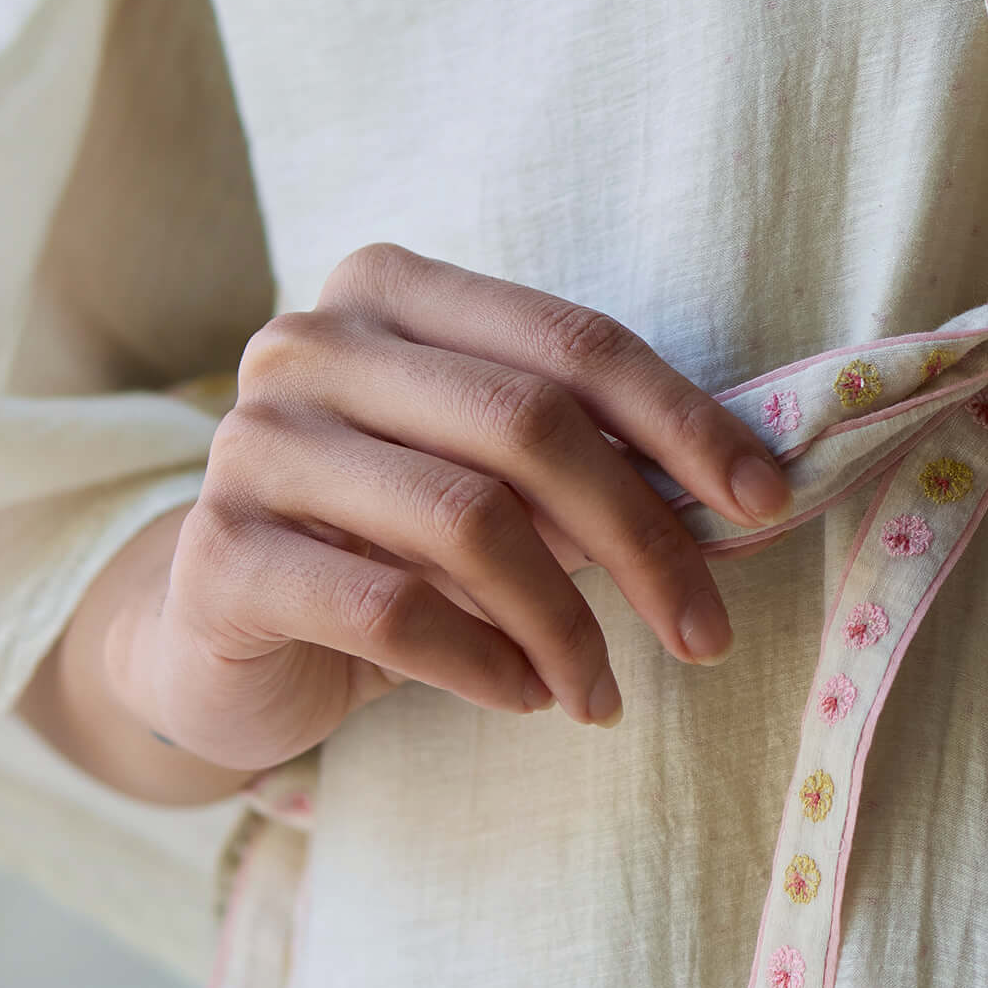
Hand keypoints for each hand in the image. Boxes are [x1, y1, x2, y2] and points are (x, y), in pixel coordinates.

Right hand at [93, 245, 792, 781]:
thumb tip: (744, 493)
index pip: (573, 341)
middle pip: (528, 425)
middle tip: (707, 634)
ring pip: (467, 523)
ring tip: (603, 693)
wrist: (224, 637)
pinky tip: (526, 697)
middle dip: (643, 539)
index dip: (684, 421)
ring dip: (567, 626)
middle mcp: (309, 344)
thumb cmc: (389, 545)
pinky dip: (485, 665)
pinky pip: (392, 611)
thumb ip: (594, 466)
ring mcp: (250, 444)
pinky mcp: (218, 556)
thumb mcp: (499, 489)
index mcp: (390, 291)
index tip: (768, 503)